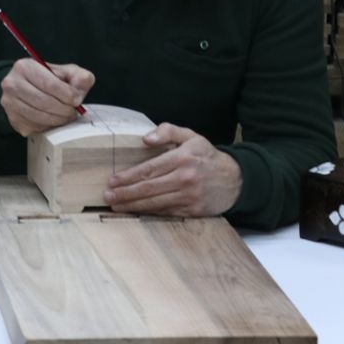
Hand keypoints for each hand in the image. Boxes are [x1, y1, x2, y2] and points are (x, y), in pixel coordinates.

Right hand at [0, 58, 93, 135]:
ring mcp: (10, 103)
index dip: (67, 94)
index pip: (49, 83)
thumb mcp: (67, 72)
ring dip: (58, 119)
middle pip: (44, 102)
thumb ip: (79, 77)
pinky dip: (48, 126)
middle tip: (73, 111)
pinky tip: (54, 120)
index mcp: (25, 67)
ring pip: (39, 116)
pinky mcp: (13, 120)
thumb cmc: (49, 79)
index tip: (77, 100)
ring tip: (66, 116)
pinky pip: (35, 127)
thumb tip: (78, 92)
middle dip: (64, 109)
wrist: (28, 89)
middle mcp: (12, 84)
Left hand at [103, 123, 241, 216]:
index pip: (149, 169)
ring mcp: (189, 197)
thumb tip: (145, 138)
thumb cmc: (208, 157)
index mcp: (182, 158)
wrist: (235, 179)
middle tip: (108, 196)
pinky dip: (149, 213)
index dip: (129, 176)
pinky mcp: (192, 211)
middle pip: (148, 188)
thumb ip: (168, 131)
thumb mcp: (191, 136)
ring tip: (116, 205)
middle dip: (125, 193)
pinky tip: (136, 211)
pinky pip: (166, 212)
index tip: (113, 180)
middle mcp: (185, 178)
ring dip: (133, 206)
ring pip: (155, 203)